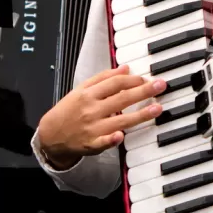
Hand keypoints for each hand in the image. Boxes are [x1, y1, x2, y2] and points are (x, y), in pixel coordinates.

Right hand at [36, 65, 165, 169]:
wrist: (51, 135)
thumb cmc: (69, 109)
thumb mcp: (82, 89)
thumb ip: (104, 78)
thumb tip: (126, 68)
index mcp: (89, 93)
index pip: (115, 83)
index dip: (133, 80)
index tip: (146, 78)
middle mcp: (92, 109)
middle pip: (121, 98)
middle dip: (143, 91)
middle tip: (160, 86)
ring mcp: (93, 128)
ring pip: (120, 120)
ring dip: (140, 115)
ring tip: (158, 108)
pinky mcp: (92, 144)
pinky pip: (103, 143)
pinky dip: (111, 140)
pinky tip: (121, 136)